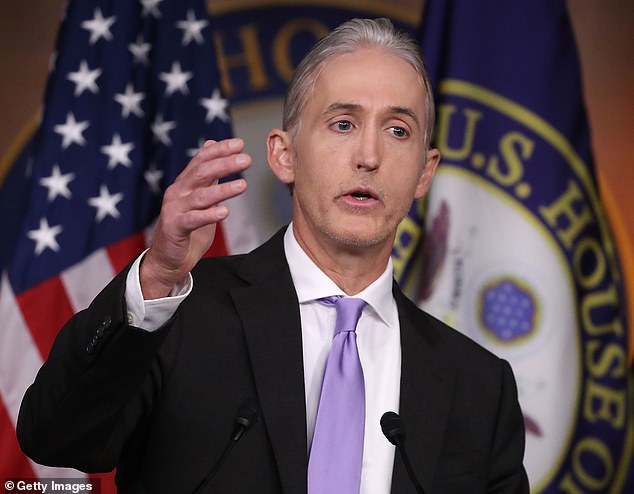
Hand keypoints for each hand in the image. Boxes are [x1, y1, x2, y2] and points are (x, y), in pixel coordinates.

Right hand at [140, 138, 250, 298]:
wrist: (167, 257)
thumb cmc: (186, 227)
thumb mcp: (199, 197)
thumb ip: (207, 175)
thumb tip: (211, 144)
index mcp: (184, 183)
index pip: (201, 160)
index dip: (219, 150)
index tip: (239, 144)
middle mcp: (178, 192)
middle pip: (201, 173)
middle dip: (225, 164)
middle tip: (246, 160)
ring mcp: (175, 209)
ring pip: (201, 196)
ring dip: (223, 189)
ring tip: (243, 185)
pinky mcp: (175, 227)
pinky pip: (194, 220)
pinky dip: (209, 215)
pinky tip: (224, 213)